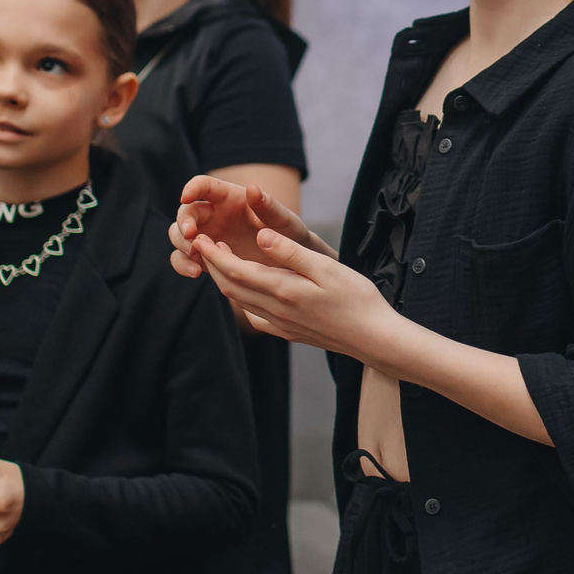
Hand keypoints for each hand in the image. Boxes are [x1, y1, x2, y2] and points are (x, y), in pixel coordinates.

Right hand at [172, 175, 330, 280]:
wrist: (293, 266)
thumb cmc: (291, 236)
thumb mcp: (284, 221)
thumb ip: (268, 206)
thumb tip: (252, 188)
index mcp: (230, 198)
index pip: (205, 186)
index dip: (192, 188)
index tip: (186, 196)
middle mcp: (214, 215)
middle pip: (186, 212)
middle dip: (183, 223)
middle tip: (192, 237)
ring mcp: (208, 237)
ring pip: (179, 235)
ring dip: (180, 245)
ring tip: (196, 258)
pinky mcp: (206, 258)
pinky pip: (184, 259)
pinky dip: (183, 264)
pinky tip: (196, 272)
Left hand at [190, 225, 398, 360]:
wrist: (373, 338)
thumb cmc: (357, 298)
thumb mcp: (326, 268)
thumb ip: (290, 252)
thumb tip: (259, 235)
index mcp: (283, 291)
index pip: (236, 271)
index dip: (213, 254)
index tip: (199, 238)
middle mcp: (276, 311)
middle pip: (230, 287)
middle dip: (212, 265)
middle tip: (201, 243)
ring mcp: (280, 325)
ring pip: (240, 302)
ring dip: (224, 280)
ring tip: (220, 259)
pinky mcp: (288, 333)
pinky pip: (255, 316)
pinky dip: (242, 300)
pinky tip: (247, 290)